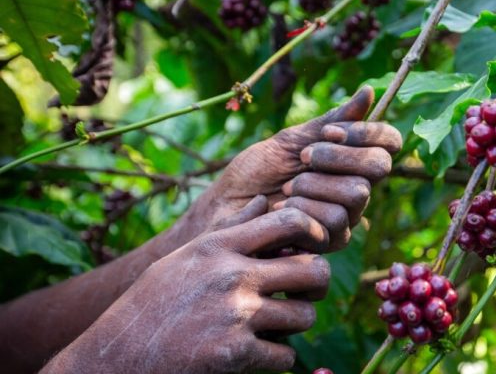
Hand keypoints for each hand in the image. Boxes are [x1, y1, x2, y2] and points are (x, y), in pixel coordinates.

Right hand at [41, 208, 330, 373]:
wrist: (114, 357)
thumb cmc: (152, 303)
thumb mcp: (187, 257)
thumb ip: (232, 229)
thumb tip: (264, 201)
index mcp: (219, 246)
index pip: (291, 221)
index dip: (316, 231)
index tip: (316, 246)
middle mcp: (231, 275)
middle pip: (314, 270)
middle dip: (316, 285)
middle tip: (304, 294)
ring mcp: (234, 315)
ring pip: (305, 316)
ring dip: (296, 325)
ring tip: (277, 326)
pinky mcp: (234, 354)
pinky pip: (285, 356)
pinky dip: (277, 359)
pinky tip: (258, 354)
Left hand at [172, 86, 401, 250]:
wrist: (224, 209)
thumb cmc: (255, 173)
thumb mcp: (291, 140)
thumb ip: (332, 121)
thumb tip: (369, 92)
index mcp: (351, 159)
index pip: (389, 142)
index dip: (367, 133)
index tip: (330, 132)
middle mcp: (356, 187)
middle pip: (378, 167)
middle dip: (337, 157)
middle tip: (304, 158)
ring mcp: (347, 216)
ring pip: (356, 194)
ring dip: (313, 186)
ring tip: (285, 190)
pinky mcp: (331, 242)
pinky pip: (334, 221)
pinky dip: (302, 210)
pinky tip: (281, 211)